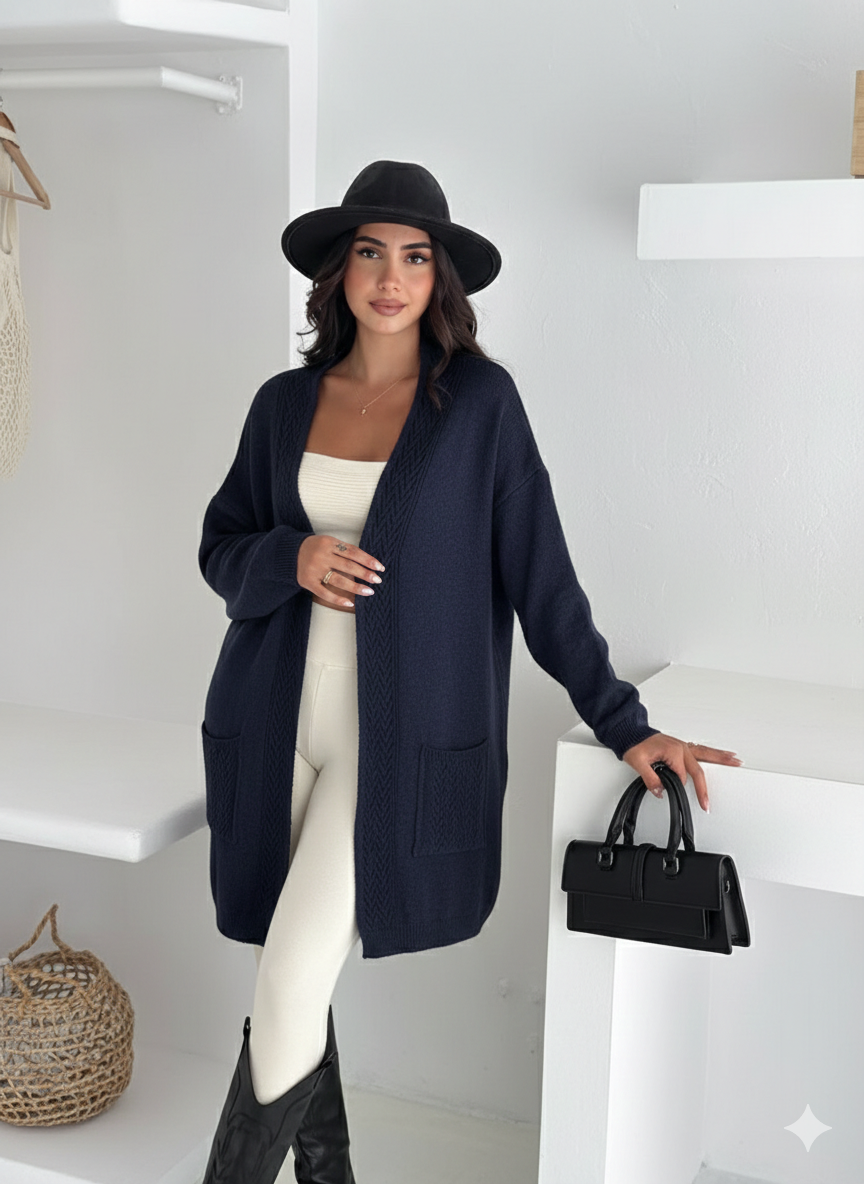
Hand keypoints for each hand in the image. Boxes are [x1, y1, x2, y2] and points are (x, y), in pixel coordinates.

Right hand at [297, 535, 384, 607]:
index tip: (380, 567)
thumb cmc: (315, 548)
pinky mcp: (308, 582)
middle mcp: (322, 556)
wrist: (289, 553)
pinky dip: (338, 599)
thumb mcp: (328, 542)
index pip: (353, 552)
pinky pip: (325, 593)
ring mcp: (315, 570)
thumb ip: (344, 550)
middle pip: (348, 566)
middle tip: (377, 580)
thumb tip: (368, 563)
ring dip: (356, 587)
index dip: (368, 560)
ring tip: (369, 591)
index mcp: (329, 543)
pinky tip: (350, 603)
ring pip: (339, 580)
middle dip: (365, 574)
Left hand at [621, 734, 741, 812]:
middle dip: (705, 787)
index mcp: (673, 751)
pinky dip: (713, 753)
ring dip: (721, 758)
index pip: (682, 777)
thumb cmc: (634, 743)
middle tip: (708, 802)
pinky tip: (722, 754)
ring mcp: (682, 746)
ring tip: (736, 761)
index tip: (676, 795)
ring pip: (706, 754)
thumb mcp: (638, 762)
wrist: (630, 732)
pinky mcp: (681, 747)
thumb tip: (660, 790)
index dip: (677, 787)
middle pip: (700, 768)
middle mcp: (681, 748)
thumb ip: (650, 778)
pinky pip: (701, 750)